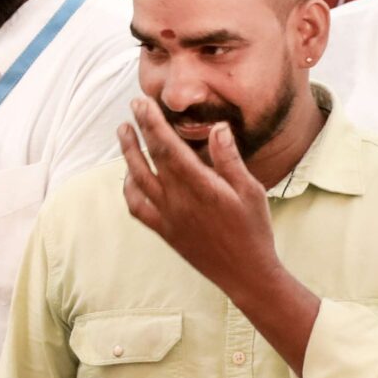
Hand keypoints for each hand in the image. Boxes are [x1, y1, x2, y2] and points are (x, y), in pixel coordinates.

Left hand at [117, 101, 277, 300]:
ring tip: (123, 131)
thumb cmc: (253, 230)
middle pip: (151, 157)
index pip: (169, 147)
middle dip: (140, 128)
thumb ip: (230, 159)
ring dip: (128, 153)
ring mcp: (167, 217)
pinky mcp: (163, 231)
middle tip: (133, 105)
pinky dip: (128, 188)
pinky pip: (137, 207)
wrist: (245, 274)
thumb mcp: (250, 191)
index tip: (143, 103)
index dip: (153, 123)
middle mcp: (178, 200)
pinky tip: (130, 174)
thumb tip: (218, 127)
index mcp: (201, 187)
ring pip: (137, 179)